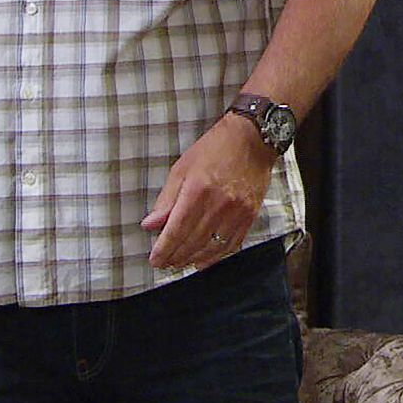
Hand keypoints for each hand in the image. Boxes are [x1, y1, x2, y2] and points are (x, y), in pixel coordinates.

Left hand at [141, 113, 273, 269]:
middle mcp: (218, 204)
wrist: (252, 138)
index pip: (177, 229)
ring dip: (194, 259)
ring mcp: (237, 212)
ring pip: (212, 247)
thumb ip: (166, 200)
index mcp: (197, 190)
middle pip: (193, 242)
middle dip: (176, 256)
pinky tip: (205, 260)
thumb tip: (150, 225)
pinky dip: (217, 256)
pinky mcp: (250, 215)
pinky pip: (232, 244)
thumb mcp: (182, 168)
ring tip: (181, 263)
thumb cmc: (215, 149)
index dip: (164, 249)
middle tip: (165, 263)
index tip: (155, 260)